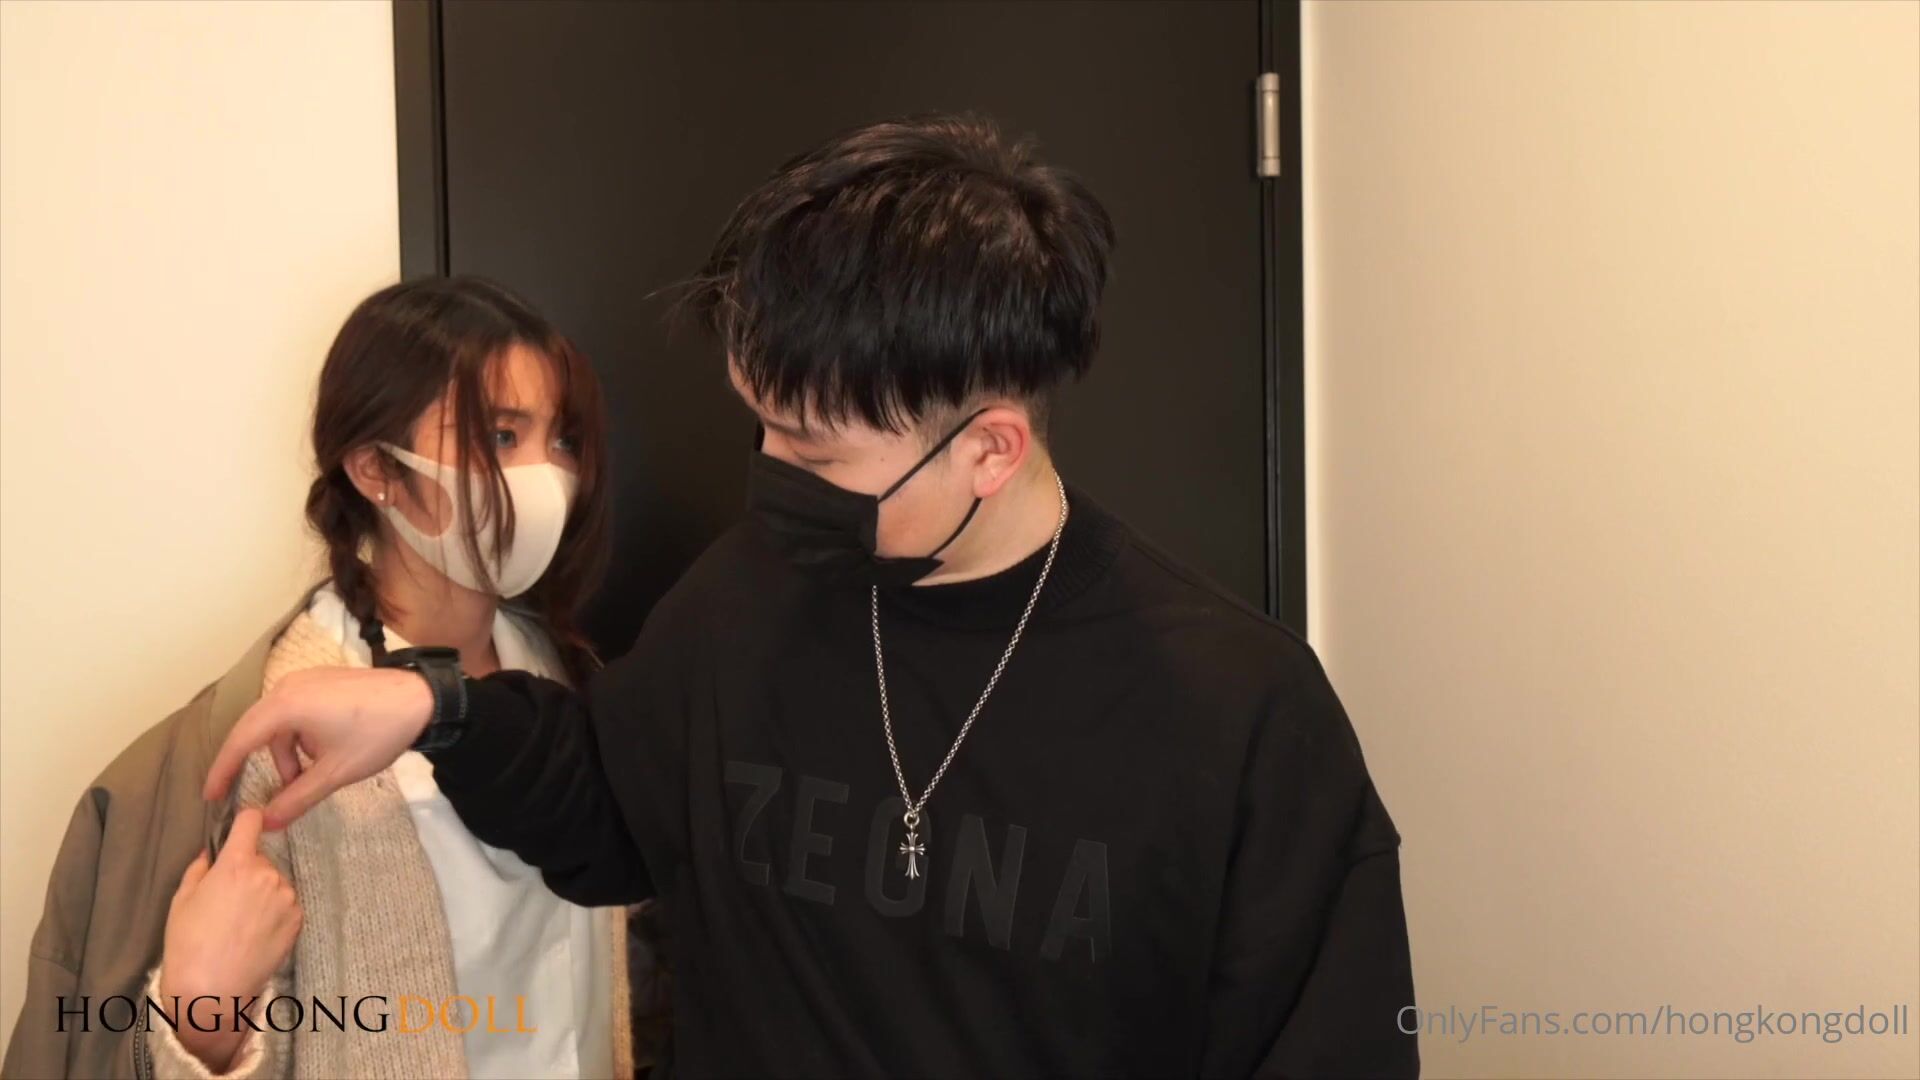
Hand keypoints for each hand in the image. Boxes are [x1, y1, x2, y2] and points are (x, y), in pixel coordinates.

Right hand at [159, 809, 300, 1071]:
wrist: (212, 990)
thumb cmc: (188, 943)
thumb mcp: (182, 899)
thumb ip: (200, 867)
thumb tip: (212, 852)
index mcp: (237, 864)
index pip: (251, 820)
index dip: (246, 820)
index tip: (242, 826)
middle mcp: (269, 874)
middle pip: (261, 858)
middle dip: (247, 870)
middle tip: (229, 898)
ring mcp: (288, 897)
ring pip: (275, 882)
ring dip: (263, 892)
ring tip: (241, 922)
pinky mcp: (299, 918)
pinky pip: (286, 904)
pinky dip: (275, 912)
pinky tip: (255, 933)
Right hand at [204, 666, 432, 828]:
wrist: (424, 698)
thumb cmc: (378, 733)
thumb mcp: (335, 773)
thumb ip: (297, 798)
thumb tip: (266, 823)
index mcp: (286, 705)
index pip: (240, 740)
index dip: (222, 769)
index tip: (211, 795)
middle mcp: (288, 685)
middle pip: (257, 731)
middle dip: (255, 765)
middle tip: (248, 794)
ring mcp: (306, 679)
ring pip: (280, 723)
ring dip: (287, 754)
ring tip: (308, 779)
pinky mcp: (322, 680)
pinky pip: (296, 711)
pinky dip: (299, 737)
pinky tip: (320, 755)